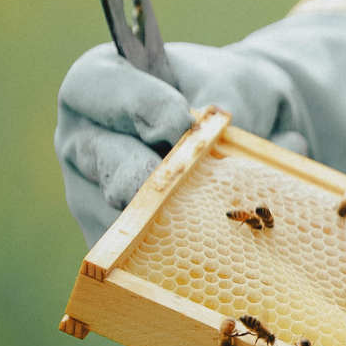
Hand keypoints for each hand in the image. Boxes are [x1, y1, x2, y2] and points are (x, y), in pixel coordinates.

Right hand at [54, 10, 345, 246]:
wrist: (257, 144)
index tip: (174, 117)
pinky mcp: (140, 254)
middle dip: (138, 174)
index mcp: (100, 93)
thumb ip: (227, 90)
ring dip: (174, 219)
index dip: (124, 103)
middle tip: (180, 180)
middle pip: (93, 162)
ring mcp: (105, 206)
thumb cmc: (237, 97)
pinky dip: (201, 257)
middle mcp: (88, 150)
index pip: (89, 88)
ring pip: (119, 221)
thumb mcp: (243, 83)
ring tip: (228, 211)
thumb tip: (211, 118)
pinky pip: (157, 262)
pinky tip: (245, 252)